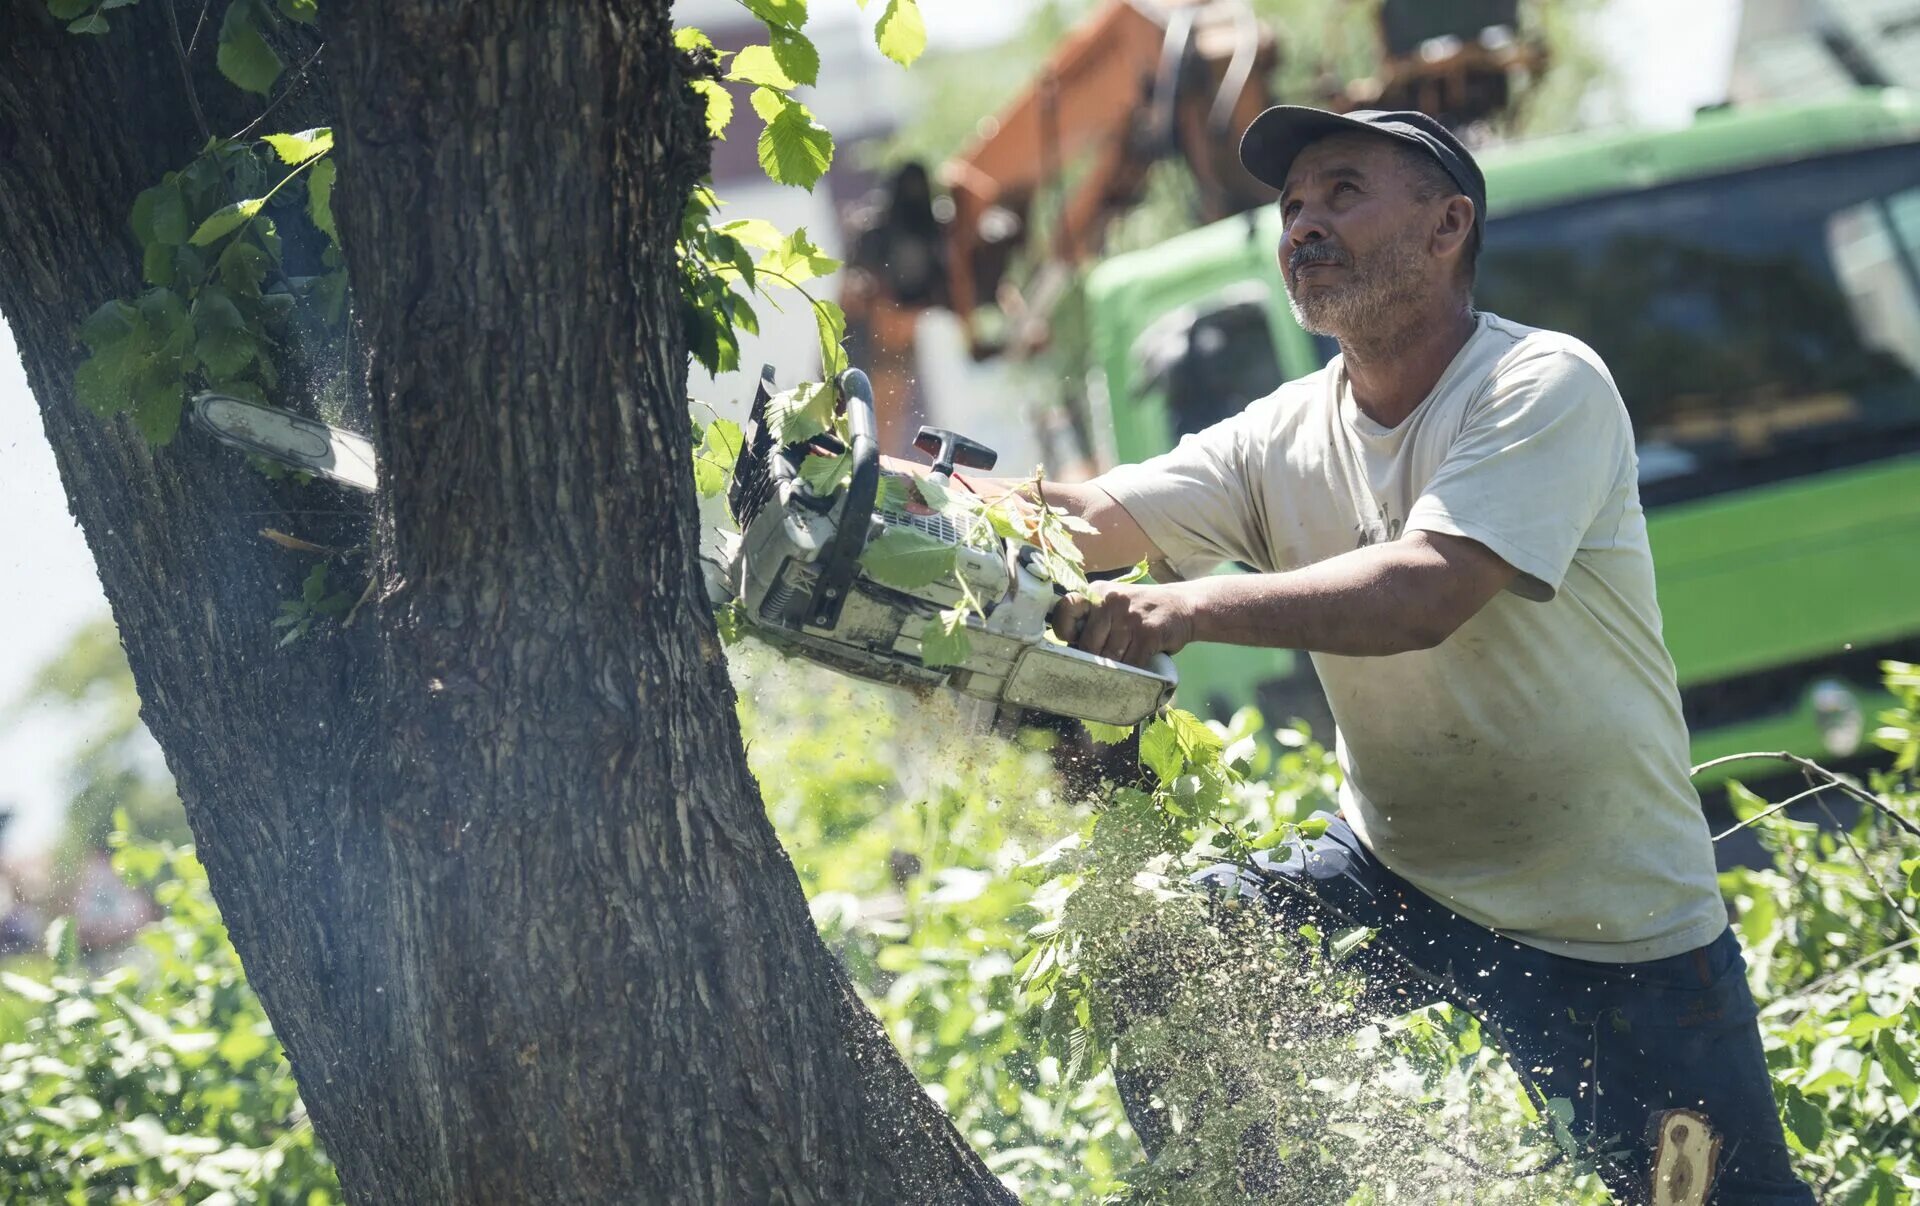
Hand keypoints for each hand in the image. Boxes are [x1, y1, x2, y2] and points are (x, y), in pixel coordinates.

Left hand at [1049, 582, 1194, 666]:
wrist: (1183, 606)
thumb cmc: (1141, 610)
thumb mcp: (1114, 603)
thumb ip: (1092, 618)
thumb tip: (1068, 648)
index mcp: (1097, 592)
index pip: (1066, 608)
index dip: (1065, 630)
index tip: (1073, 642)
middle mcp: (1111, 602)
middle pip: (1088, 645)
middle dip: (1093, 660)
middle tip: (1102, 664)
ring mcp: (1130, 618)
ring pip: (1109, 659)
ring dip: (1115, 669)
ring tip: (1122, 665)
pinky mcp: (1148, 634)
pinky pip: (1131, 664)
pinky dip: (1132, 673)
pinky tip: (1136, 668)